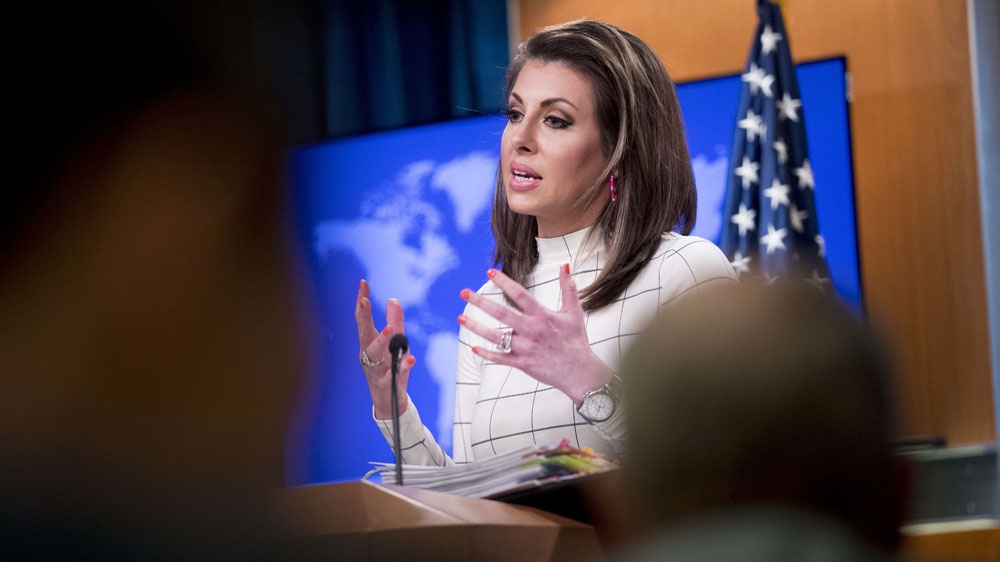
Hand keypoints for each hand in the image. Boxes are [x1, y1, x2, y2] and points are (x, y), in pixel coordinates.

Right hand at [355, 279, 414, 418]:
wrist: (388, 401)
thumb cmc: (388, 368)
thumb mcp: (395, 343)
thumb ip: (395, 321)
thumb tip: (393, 299)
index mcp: (368, 342)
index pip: (363, 318)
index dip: (362, 300)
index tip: (363, 283)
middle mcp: (368, 354)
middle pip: (363, 332)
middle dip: (363, 316)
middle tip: (364, 300)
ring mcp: (375, 369)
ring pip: (375, 353)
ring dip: (381, 341)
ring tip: (390, 330)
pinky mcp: (386, 384)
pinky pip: (393, 374)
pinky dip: (403, 366)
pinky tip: (410, 358)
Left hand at [458, 266, 613, 403]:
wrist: (580, 372)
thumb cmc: (576, 341)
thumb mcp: (574, 312)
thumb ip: (568, 287)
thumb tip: (565, 265)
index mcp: (542, 316)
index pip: (519, 294)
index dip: (503, 282)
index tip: (489, 272)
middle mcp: (531, 330)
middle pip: (500, 313)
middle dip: (480, 302)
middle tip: (463, 292)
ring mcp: (525, 348)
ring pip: (495, 336)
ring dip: (476, 327)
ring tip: (460, 318)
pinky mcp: (522, 364)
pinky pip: (500, 358)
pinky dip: (486, 354)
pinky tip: (473, 348)